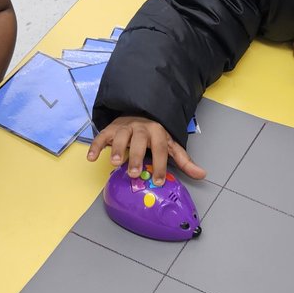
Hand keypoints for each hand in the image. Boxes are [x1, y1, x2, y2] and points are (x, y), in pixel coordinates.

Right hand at [87, 116, 205, 185]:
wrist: (139, 111)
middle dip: (136, 156)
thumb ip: (184, 160)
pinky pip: (102, 135)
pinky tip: (91, 156)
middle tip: (133, 173)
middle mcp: (141, 128)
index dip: (160, 164)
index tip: (158, 181)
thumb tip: (202, 175)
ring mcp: (125, 127)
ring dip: (117, 148)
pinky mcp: (111, 128)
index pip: (160, 148)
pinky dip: (96, 145)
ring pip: (121, 135)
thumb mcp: (170, 145)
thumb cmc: (154, 134)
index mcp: (158, 132)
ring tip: (114, 163)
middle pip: (139, 140)